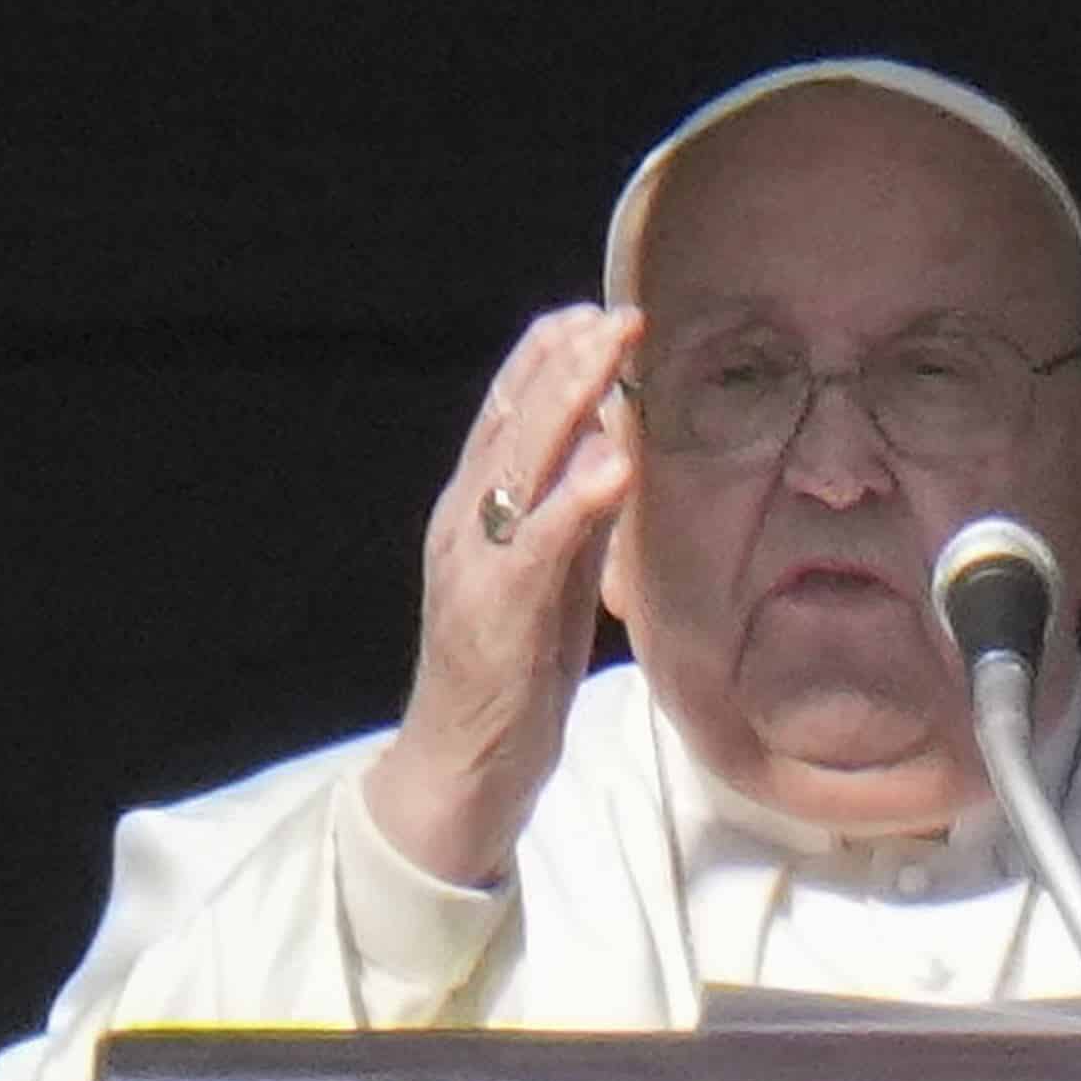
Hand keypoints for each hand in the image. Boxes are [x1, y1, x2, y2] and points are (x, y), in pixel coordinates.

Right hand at [361, 303, 636, 888]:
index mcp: (474, 512)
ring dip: (569, 403)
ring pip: (519, 465)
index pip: (507, 414)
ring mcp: (475, 565)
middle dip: (566, 361)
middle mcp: (465, 524)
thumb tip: (616, 449)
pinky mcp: (497, 613)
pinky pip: (539, 545)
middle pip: (514, 422)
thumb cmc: (514, 674)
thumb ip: (577, 516)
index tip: (592, 311)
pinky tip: (613, 463)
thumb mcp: (553, 579)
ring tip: (612, 354)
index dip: (546, 357)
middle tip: (617, 314)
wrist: (463, 770)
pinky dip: (575, 500)